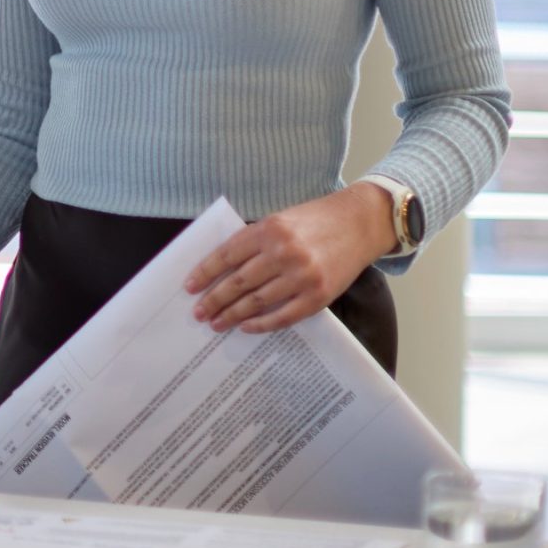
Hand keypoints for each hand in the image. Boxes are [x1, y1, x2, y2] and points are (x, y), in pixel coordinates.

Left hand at [186, 185, 395, 334]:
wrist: (359, 223)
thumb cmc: (314, 221)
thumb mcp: (278, 220)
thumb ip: (253, 242)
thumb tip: (221, 270)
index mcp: (268, 230)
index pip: (226, 255)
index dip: (204, 273)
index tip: (189, 288)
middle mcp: (283, 252)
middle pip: (238, 282)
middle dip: (214, 300)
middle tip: (198, 313)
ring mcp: (302, 276)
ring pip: (257, 301)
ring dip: (232, 315)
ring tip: (216, 323)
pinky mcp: (319, 295)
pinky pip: (284, 316)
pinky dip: (262, 324)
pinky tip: (246, 327)